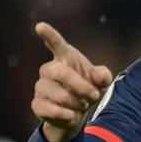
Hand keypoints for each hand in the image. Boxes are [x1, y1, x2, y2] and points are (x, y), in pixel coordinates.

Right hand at [32, 22, 112, 141]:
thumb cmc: (89, 91)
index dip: (48, 35)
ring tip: (83, 105)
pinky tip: (71, 115)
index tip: (40, 26)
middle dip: (82, 87)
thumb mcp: (101, 83)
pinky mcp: (37, 104)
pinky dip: (67, 115)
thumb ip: (103, 76)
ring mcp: (41, 86)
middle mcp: (49, 70)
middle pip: (63, 73)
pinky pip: (52, 110)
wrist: (77, 114)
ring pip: (61, 95)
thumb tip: (99, 76)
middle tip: (94, 95)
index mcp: (65, 58)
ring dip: (78, 103)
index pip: (56, 43)